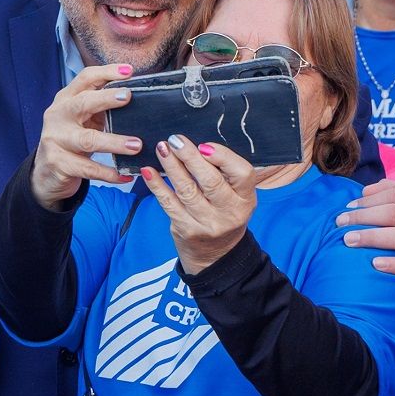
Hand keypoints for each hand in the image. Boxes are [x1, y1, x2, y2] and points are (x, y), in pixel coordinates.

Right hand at [31, 63, 141, 209]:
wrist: (45, 173)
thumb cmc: (72, 140)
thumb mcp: (83, 119)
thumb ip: (101, 107)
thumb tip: (139, 98)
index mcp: (66, 99)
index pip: (85, 78)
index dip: (106, 72)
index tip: (129, 71)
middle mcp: (58, 115)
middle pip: (82, 103)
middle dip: (106, 98)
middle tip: (129, 96)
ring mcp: (55, 140)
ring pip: (88, 140)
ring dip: (114, 142)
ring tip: (136, 145)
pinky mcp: (58, 164)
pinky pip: (88, 169)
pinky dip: (109, 173)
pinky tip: (126, 175)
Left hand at [142, 136, 256, 274]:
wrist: (215, 255)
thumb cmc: (224, 214)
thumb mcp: (236, 196)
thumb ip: (226, 173)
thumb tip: (199, 145)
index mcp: (245, 199)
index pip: (242, 174)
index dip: (223, 157)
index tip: (204, 145)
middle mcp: (229, 213)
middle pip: (211, 181)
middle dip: (191, 157)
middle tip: (176, 140)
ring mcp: (206, 223)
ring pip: (187, 190)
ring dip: (172, 166)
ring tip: (162, 149)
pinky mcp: (185, 229)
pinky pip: (168, 203)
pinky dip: (157, 185)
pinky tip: (149, 171)